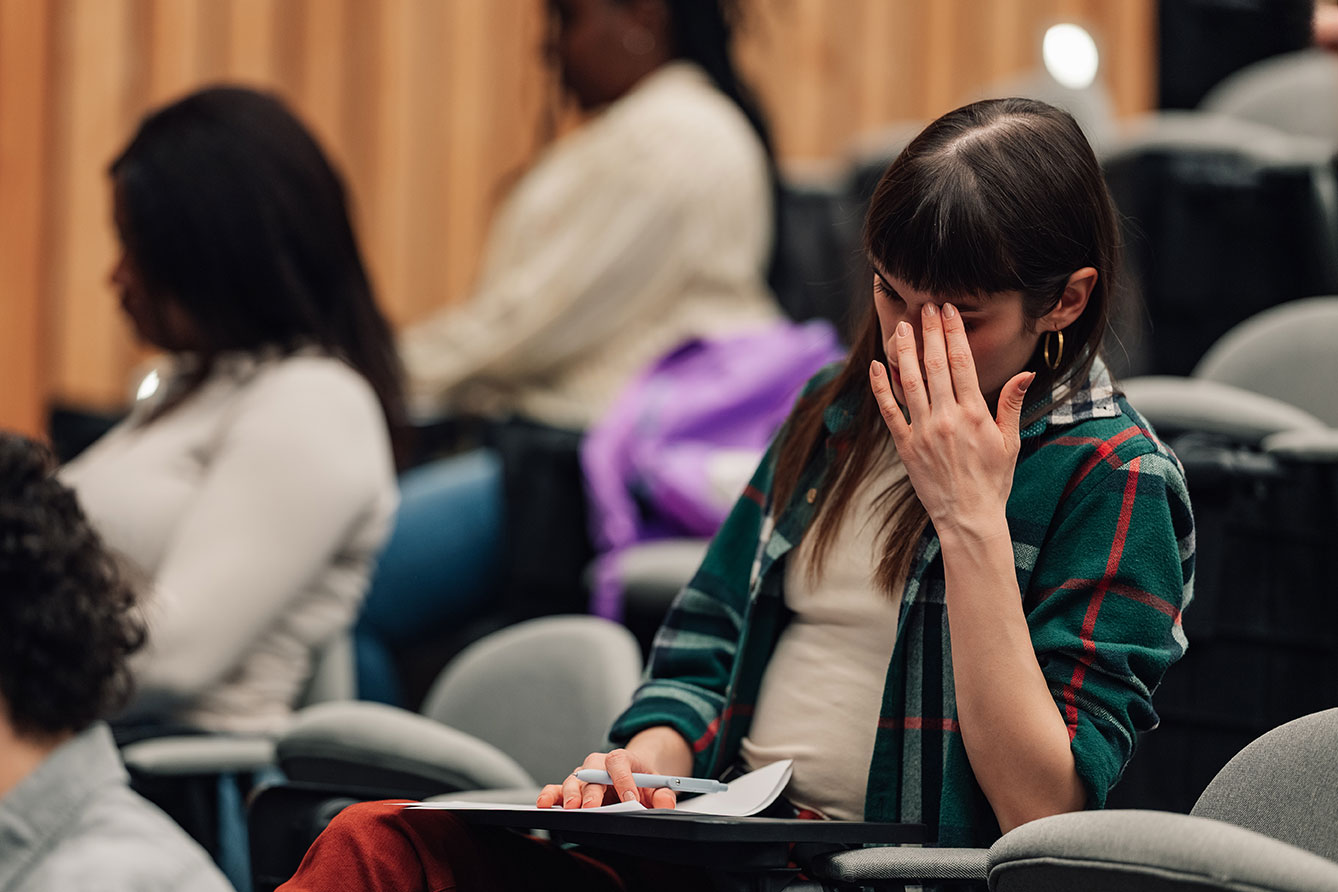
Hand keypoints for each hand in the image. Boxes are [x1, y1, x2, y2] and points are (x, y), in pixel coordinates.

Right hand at [535, 748, 677, 809]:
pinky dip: (549, 795)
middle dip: (592, 791)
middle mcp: (598, 764)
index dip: (624, 780)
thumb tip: (666, 803)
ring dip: (570, 795)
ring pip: (573, 781)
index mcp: (621, 759)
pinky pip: (556, 789)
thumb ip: (664, 794)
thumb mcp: (657, 786)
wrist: (632, 775)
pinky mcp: (571, 788)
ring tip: (570, 809)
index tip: (630, 798)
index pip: (620, 763)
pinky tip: (545, 805)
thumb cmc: (641, 780)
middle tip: (592, 807)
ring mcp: (583, 776)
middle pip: (592, 773)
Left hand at [868, 302, 1033, 539]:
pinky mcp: (905, 446)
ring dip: (905, 352)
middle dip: (930, 333)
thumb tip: (1025, 373)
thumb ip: (1011, 404)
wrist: (968, 517)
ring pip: (910, 383)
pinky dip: (881, 388)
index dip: (954, 333)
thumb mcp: (1010, 441)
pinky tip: (876, 366)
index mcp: (974, 414)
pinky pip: (889, 411)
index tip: (948, 311)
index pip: (963, 363)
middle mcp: (947, 419)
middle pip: (935, 366)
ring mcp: (923, 431)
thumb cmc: (993, 480)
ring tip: (901, 327)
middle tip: (925, 308)